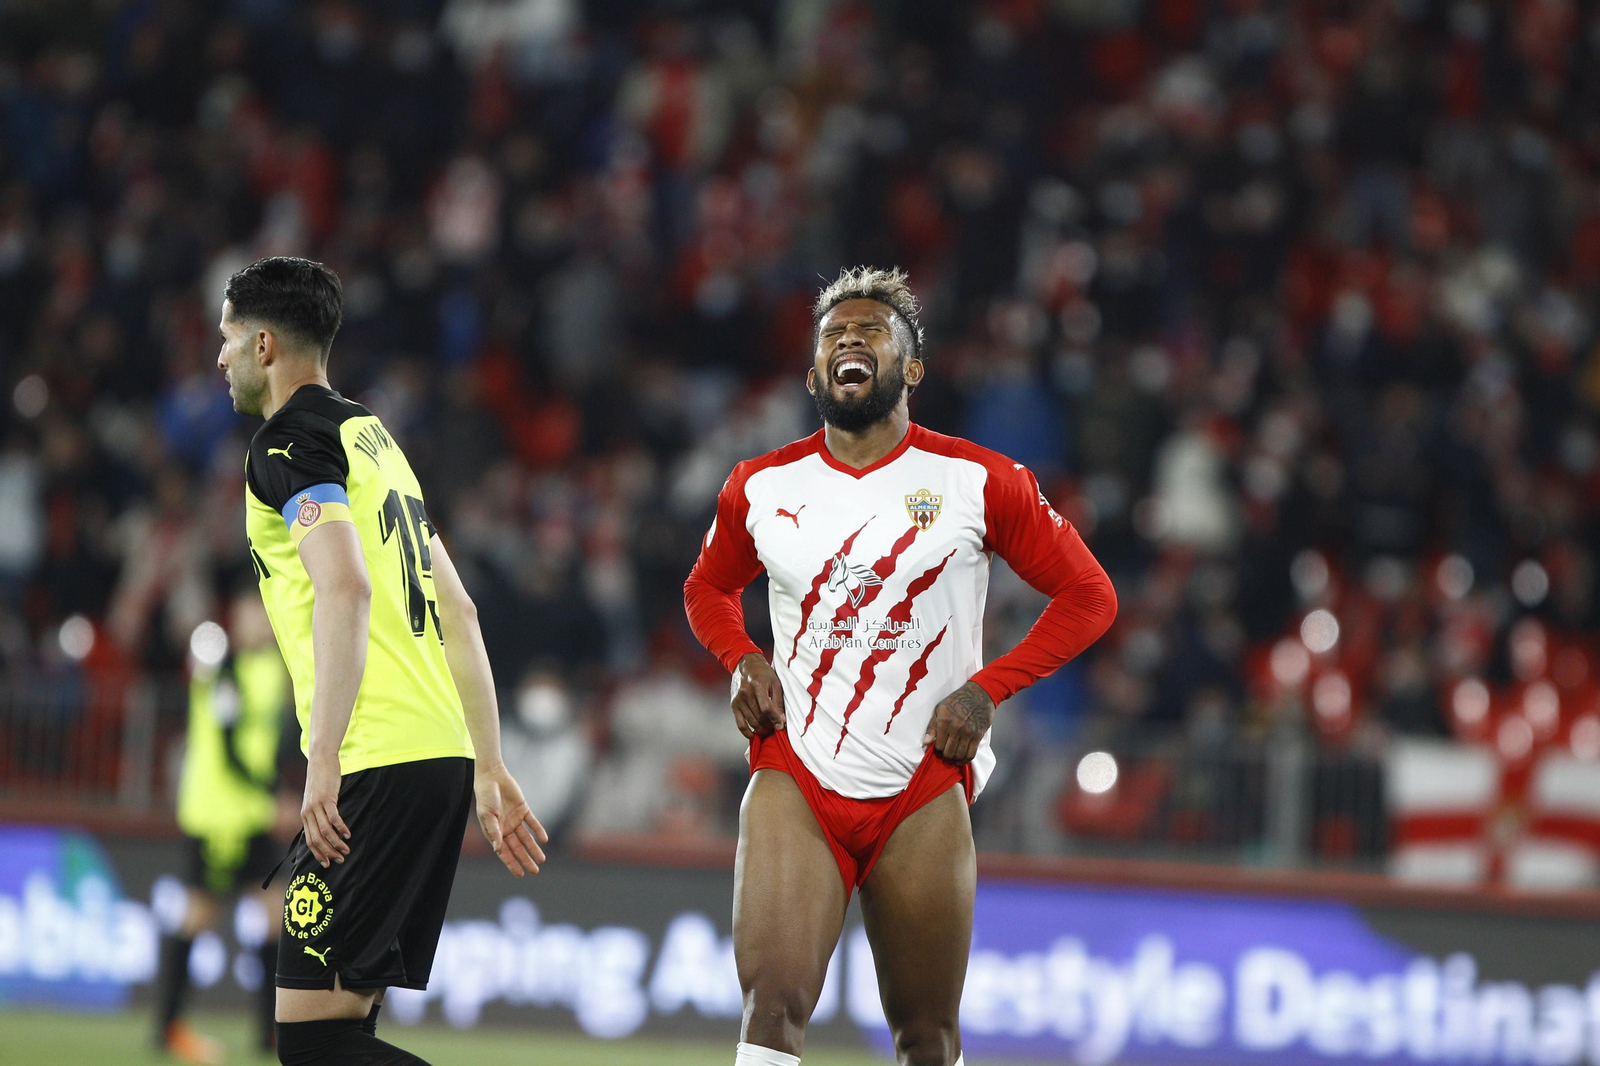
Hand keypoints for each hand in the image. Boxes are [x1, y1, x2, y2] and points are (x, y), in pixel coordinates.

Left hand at [301, 751, 349, 867]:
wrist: (320, 761)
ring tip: (346, 849)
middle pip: (317, 839)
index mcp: (305, 815)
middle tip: (340, 860)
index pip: (310, 841)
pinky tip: (348, 834)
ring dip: (336, 843)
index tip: (328, 864)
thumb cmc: (321, 780)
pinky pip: (333, 818)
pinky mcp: (327, 799)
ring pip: (325, 831)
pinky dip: (341, 828)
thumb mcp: (316, 799)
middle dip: (328, 852)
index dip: (318, 854)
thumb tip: (325, 828)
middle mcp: (308, 813)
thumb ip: (318, 813)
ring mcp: (316, 806)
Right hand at [475, 764, 547, 877]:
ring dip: (534, 848)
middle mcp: (505, 828)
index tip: (520, 874)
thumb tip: (498, 849)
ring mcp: (515, 819)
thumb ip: (493, 831)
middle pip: (518, 848)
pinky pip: (532, 823)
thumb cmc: (486, 797)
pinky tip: (543, 839)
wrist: (492, 777)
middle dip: (526, 859)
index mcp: (495, 832)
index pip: (504, 852)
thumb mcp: (487, 816)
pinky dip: (538, 831)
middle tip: (535, 871)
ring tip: (542, 859)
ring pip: (526, 838)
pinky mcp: (523, 809)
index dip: (512, 863)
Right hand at [730, 653, 784, 738]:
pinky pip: (740, 723)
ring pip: (751, 721)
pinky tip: (754, 735)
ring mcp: (738, 700)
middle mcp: (745, 693)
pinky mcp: (733, 705)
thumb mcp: (775, 683)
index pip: (766, 708)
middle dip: (769, 725)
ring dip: (761, 729)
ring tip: (768, 729)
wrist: (745, 664)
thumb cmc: (763, 673)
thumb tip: (781, 720)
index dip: (775, 719)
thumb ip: (778, 702)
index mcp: (757, 685)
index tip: (781, 726)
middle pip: (759, 716)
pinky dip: (747, 732)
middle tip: (776, 727)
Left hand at [922, 681, 994, 763]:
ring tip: (954, 756)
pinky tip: (962, 759)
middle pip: (949, 752)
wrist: (979, 694)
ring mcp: (968, 732)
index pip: (939, 745)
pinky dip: (966, 760)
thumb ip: (932, 727)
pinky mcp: (978, 735)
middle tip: (946, 753)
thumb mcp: (940, 709)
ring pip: (960, 755)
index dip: (938, 750)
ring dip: (956, 758)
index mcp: (944, 721)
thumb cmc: (957, 700)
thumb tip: (926, 742)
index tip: (939, 748)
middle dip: (946, 755)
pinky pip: (971, 754)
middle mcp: (956, 728)